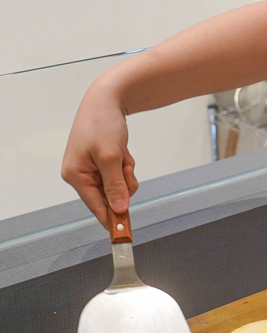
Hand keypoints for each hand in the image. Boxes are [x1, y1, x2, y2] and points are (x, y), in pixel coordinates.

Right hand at [61, 79, 138, 226]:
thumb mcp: (111, 157)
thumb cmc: (102, 123)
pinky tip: (123, 151)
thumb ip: (115, 185)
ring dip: (126, 172)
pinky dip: (125, 164)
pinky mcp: (101, 162)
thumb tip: (119, 207)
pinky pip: (120, 173)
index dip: (112, 219)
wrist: (107, 99)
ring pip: (118, 185)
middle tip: (125, 166)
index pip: (96, 206)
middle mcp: (80, 174)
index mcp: (75, 175)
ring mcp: (91, 168)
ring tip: (122, 154)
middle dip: (123, 182)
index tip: (124, 234)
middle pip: (110, 196)